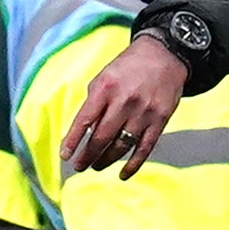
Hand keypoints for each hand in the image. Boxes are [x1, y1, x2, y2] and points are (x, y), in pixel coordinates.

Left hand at [61, 34, 187, 179]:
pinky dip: (133, 164)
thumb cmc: (127, 67)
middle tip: (78, 166)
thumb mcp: (104, 76)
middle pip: (102, 137)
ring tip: (95, 166)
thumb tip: (83, 130)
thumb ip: (94, 102)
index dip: (72, 140)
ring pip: (121, 145)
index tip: (64, 155)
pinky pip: (144, 149)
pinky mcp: (160, 121)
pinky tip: (123, 174)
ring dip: (106, 160)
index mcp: (105, 88)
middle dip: (87, 155)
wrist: (163, 56)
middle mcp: (124, 101)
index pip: (84, 120)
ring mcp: (143, 113)